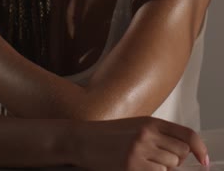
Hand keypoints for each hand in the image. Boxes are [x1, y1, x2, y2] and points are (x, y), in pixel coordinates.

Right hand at [73, 116, 207, 170]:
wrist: (83, 140)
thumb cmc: (110, 136)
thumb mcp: (136, 127)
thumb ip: (158, 135)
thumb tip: (182, 151)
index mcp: (151, 122)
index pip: (187, 134)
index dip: (200, 149)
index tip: (204, 161)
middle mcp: (147, 134)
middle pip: (181, 153)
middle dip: (174, 160)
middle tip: (156, 159)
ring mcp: (139, 151)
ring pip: (170, 167)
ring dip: (161, 169)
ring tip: (143, 163)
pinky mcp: (131, 167)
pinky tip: (137, 168)